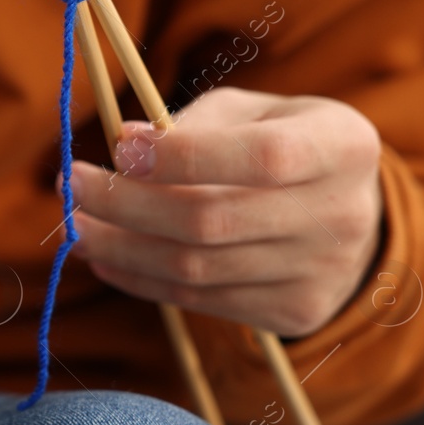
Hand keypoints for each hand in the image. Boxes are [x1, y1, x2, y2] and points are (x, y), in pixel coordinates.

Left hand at [68, 87, 384, 336]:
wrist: (352, 214)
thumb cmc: (284, 141)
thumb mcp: (254, 111)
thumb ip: (196, 124)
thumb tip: (126, 149)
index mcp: (342, 146)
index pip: (261, 157)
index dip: (182, 157)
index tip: (118, 148)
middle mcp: (342, 215)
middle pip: (214, 220)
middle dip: (127, 205)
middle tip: (71, 186)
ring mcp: (322, 273)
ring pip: (197, 269)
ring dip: (120, 248)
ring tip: (75, 225)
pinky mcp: (295, 313)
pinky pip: (201, 300)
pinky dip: (142, 280)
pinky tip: (107, 257)